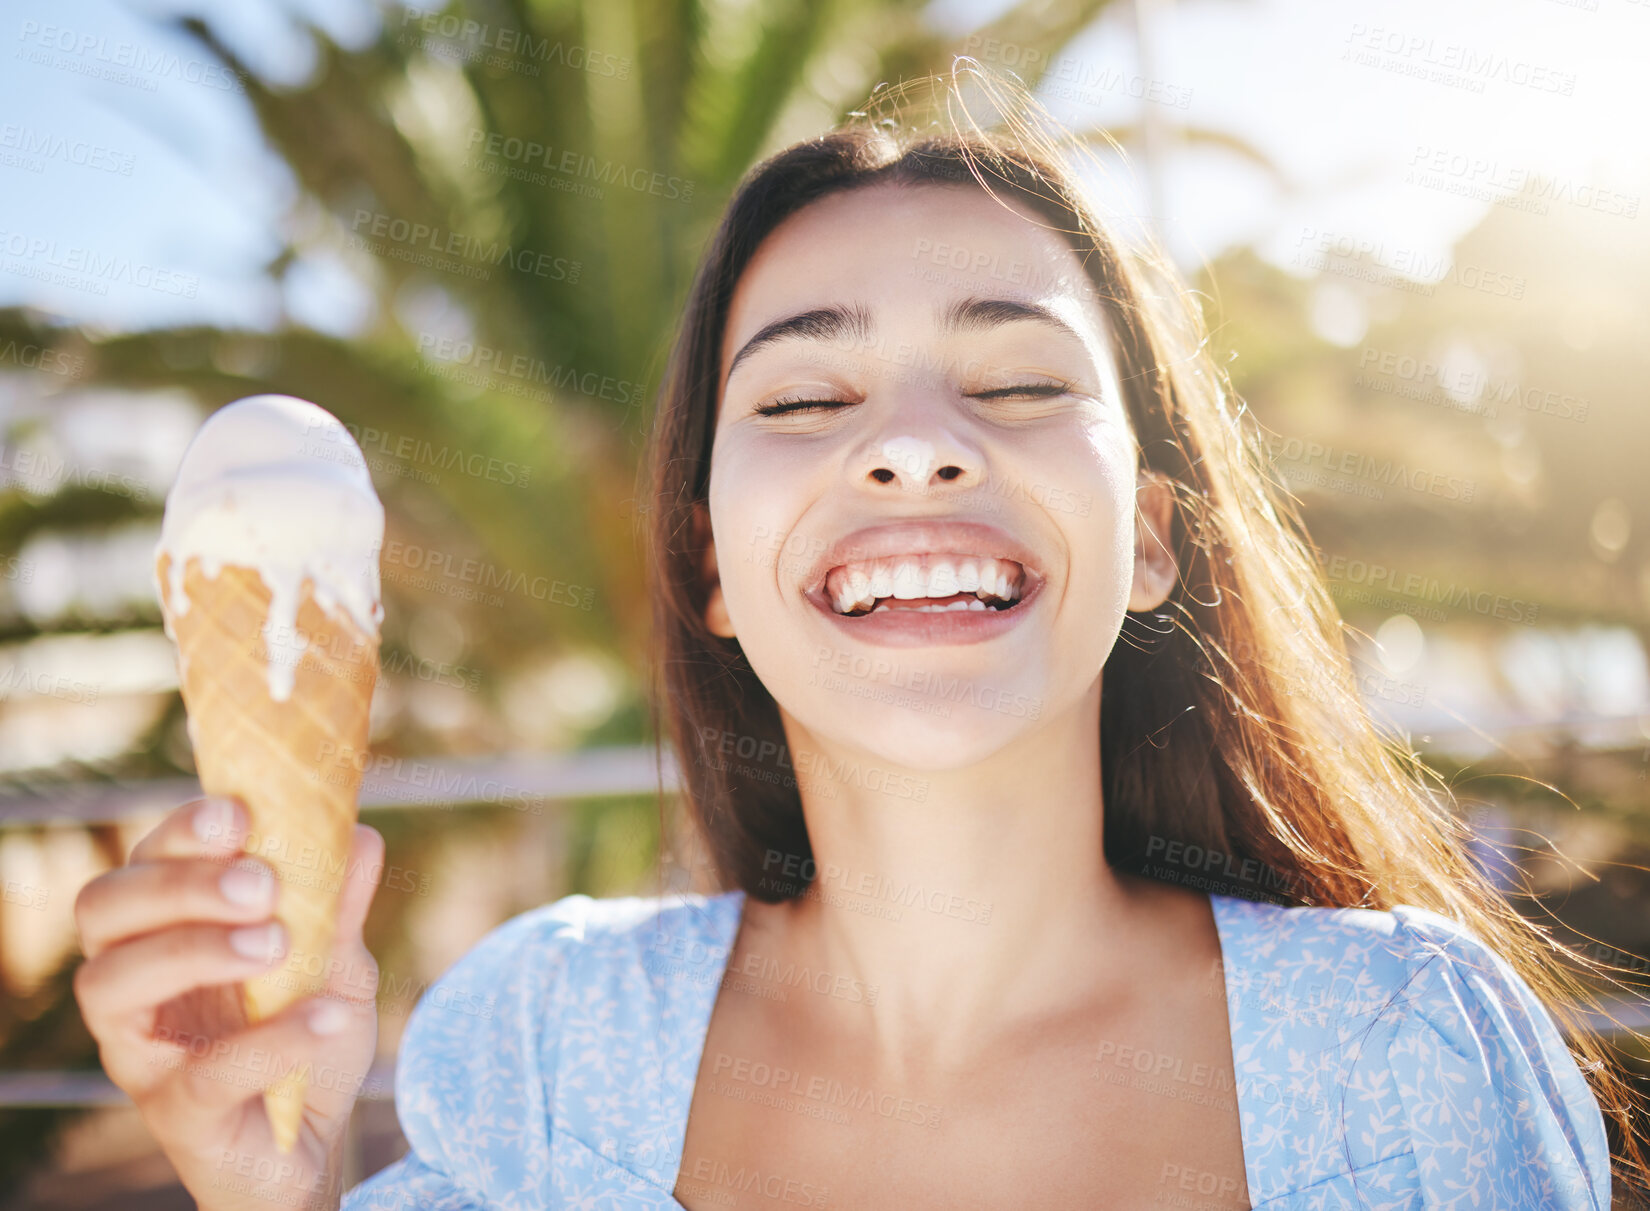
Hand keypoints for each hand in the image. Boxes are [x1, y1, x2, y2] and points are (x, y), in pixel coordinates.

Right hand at [72, 795, 383, 1210]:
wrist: (313, 1140)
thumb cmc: (303, 1034)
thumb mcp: (337, 962)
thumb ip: (342, 905)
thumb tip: (363, 834)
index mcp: (165, 929)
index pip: (140, 862)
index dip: (178, 832)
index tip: (237, 814)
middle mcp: (134, 983)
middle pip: (105, 910)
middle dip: (179, 883)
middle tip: (261, 883)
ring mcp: (143, 1051)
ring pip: (113, 984)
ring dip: (194, 949)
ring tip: (278, 945)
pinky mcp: (177, 1116)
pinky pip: (201, 1076)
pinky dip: (267, 1041)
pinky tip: (326, 1017)